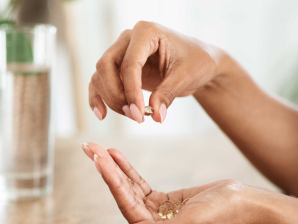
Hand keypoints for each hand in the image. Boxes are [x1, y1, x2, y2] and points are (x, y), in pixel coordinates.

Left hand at [81, 142, 260, 223]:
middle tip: (90, 148)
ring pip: (128, 189)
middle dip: (106, 171)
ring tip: (98, 147)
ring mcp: (156, 216)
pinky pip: (139, 185)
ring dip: (113, 168)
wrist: (243, 203)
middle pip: (123, 196)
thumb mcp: (191, 223)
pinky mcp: (162, 203)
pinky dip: (128, 170)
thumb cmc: (222, 214)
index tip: (98, 159)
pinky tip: (116, 156)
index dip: (111, 181)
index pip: (127, 206)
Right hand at [89, 21, 226, 122]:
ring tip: (134, 116)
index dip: (131, 91)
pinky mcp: (118, 68)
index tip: (139, 114)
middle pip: (106, 66)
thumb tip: (156, 116)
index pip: (129, 63)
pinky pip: (100, 82)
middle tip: (136, 116)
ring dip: (112, 99)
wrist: (199, 63)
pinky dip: (98, 98)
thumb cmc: (196, 62)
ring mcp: (120, 52)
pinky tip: (102, 114)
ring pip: (101, 76)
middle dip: (117, 95)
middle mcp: (128, 39)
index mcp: (146, 32)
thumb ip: (168, 94)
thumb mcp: (186, 77)